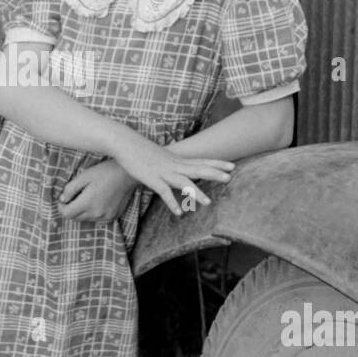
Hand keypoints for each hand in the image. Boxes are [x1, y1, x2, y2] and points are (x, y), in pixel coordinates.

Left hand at [59, 160, 138, 221]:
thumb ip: (70, 189)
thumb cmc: (105, 171)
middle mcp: (97, 213)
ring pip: (86, 219)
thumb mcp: (84, 176)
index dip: (61, 207)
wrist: (128, 174)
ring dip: (82, 211)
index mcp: (88, 203)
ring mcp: (106, 216)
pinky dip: (93, 212)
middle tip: (74, 196)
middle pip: (75, 218)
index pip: (67, 214)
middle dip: (70, 209)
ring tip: (86, 197)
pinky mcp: (113, 216)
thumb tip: (62, 200)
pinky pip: (97, 219)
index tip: (62, 199)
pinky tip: (97, 201)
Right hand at [110, 130, 234, 215]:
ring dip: (197, 193)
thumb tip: (181, 168)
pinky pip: (164, 193)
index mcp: (178, 160)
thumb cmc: (142, 151)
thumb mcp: (162, 156)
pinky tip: (180, 213)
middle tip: (230, 177)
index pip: (201, 161)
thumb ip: (173, 163)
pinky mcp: (152, 179)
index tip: (232, 166)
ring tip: (209, 203)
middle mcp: (174, 165)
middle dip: (214, 173)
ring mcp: (164, 172)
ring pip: (184, 183)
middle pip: (198, 169)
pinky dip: (172, 203)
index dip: (217, 163)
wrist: (125, 143)